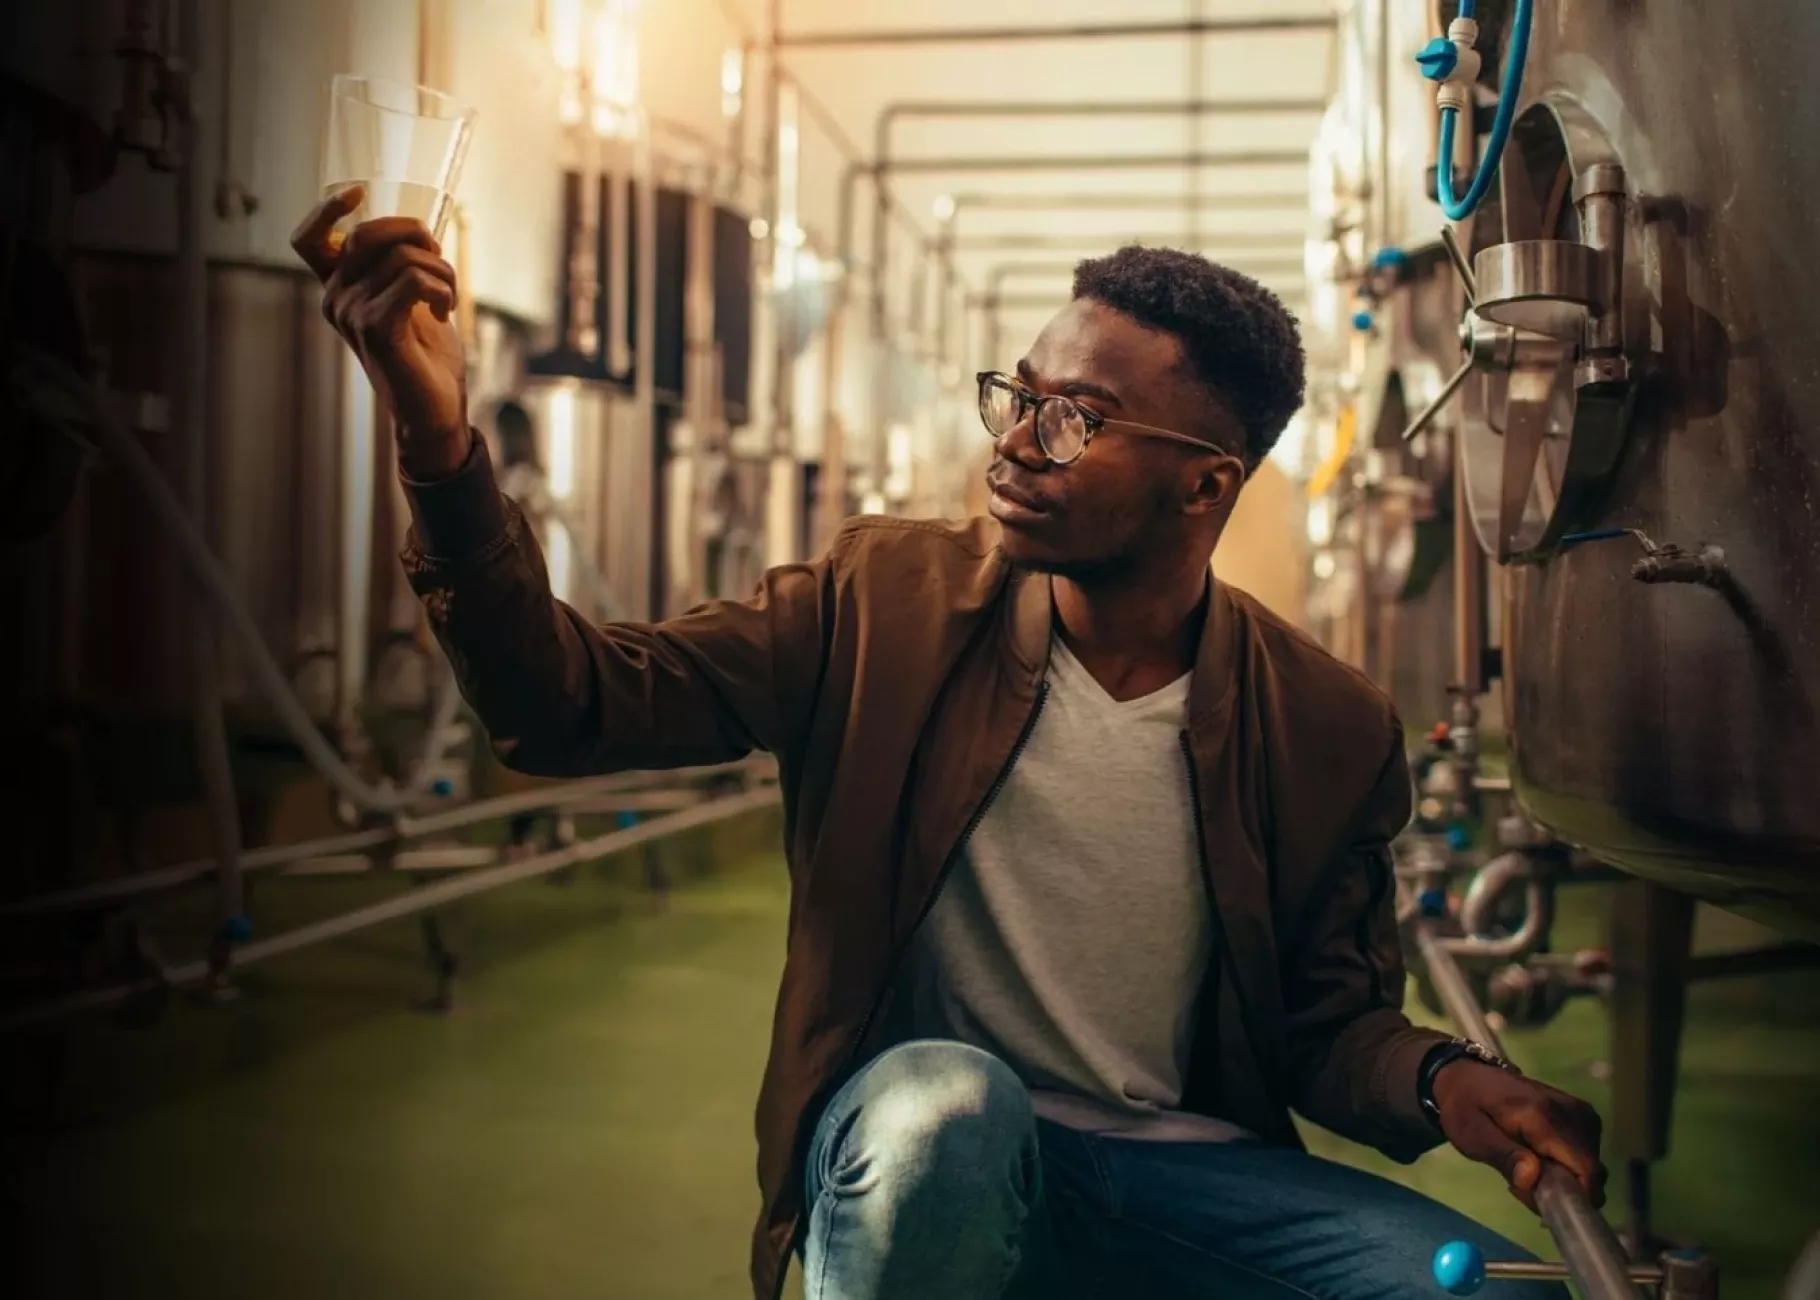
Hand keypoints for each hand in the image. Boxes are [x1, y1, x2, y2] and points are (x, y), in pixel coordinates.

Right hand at [291, 186, 470, 478]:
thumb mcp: (409, 303)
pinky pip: (414, 280)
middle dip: (416, 235)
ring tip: (448, 298)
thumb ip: (399, 269)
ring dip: (441, 270)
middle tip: (439, 264)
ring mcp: (351, 314)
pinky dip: (441, 288)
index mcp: (338, 289)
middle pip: (369, 233)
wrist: (433, 411)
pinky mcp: (377, 328)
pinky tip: (445, 309)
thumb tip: (415, 228)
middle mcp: (335, 299)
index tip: (358, 194)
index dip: (327, 209)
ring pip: (403, 256)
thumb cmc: (425, 357)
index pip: (308, 239)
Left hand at [1433, 1060, 1606, 1212]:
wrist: (1469, 1077)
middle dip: (1563, 1190)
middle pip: (1591, 1172)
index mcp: (1544, 1116)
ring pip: (1591, 1167)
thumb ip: (1503, 1156)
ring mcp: (1582, 1112)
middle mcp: (1573, 1111)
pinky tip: (1540, 1158)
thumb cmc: (1466, 1107)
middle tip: (1521, 1183)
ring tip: (1525, 1166)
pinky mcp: (1583, 1115)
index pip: (1586, 1169)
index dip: (1572, 1196)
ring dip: (1564, 1179)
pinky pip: (1587, 1154)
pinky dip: (1568, 1165)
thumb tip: (1532, 1178)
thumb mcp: (1472, 1135)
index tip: (1538, 1199)